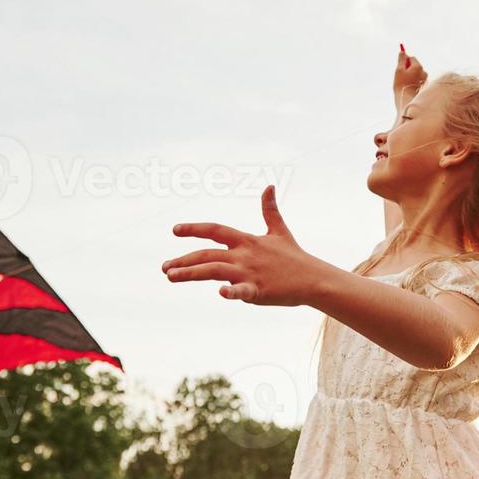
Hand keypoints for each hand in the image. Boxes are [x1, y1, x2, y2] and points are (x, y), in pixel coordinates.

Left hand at [163, 185, 322, 305]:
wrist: (314, 279)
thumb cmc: (294, 257)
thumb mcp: (280, 230)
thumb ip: (270, 210)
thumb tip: (269, 185)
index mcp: (247, 240)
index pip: (215, 230)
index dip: (194, 228)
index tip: (175, 230)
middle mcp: (244, 255)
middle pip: (207, 253)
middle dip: (184, 259)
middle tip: (164, 268)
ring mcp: (250, 273)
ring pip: (214, 270)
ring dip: (191, 273)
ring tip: (170, 277)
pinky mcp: (259, 291)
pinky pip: (243, 292)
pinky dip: (232, 292)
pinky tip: (220, 293)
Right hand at [393, 43, 426, 111]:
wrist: (407, 102)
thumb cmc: (401, 86)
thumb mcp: (399, 71)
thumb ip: (401, 60)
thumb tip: (402, 51)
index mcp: (418, 67)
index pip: (411, 58)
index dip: (405, 60)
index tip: (399, 64)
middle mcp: (424, 72)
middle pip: (415, 66)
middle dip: (407, 68)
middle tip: (400, 76)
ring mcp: (425, 81)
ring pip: (416, 74)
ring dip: (410, 76)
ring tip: (403, 84)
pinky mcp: (424, 88)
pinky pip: (418, 81)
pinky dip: (413, 83)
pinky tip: (408, 89)